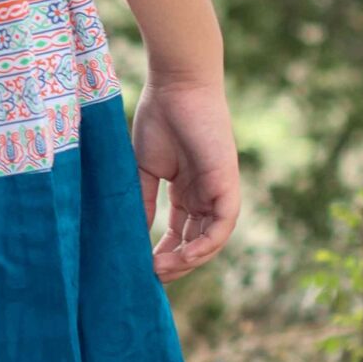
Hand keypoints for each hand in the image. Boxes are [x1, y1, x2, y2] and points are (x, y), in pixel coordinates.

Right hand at [131, 74, 239, 280]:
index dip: (164, 253)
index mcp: (187, 191)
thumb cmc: (159, 118)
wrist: (176, 86)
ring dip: (189, 260)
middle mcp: (206, 195)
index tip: (142, 268)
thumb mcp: (144, 169)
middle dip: (176, 263)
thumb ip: (143, 202)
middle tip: (151, 276)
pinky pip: (223, 225)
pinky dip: (206, 244)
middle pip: (196, 242)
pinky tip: (184, 255)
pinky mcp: (228, 184)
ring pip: (211, 239)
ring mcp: (219, 190)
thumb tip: (134, 236)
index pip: (180, 233)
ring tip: (161, 270)